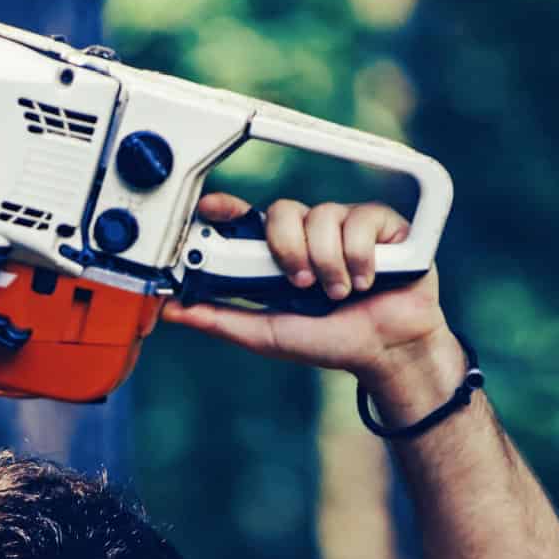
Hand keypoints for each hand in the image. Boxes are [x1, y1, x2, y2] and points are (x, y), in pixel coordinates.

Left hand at [163, 193, 448, 379]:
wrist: (385, 351)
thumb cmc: (330, 341)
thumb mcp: (267, 334)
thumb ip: (221, 320)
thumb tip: (172, 309)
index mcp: (280, 253)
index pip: (248, 217)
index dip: (227, 207)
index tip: (211, 208)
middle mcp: (310, 233)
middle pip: (283, 211)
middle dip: (288, 250)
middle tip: (302, 284)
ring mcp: (345, 225)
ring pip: (322, 216)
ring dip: (328, 263)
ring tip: (340, 292)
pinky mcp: (381, 223)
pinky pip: (359, 219)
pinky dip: (360, 257)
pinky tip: (367, 279)